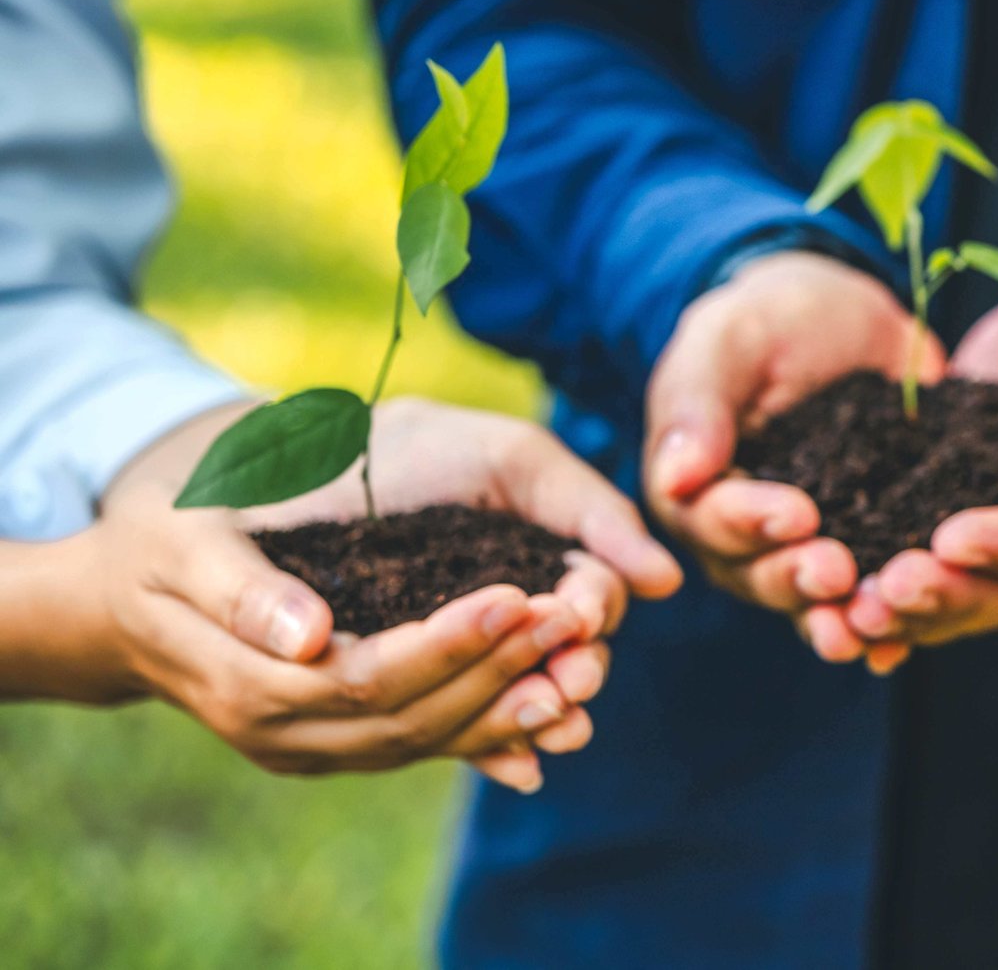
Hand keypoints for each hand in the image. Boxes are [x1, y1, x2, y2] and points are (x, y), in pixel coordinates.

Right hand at [86, 397, 681, 792]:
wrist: (119, 607)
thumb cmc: (158, 549)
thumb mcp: (185, 546)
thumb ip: (244, 591)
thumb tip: (310, 636)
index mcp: (248, 682)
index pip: (369, 677)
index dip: (450, 644)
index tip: (519, 595)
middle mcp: (282, 734)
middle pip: (410, 719)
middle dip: (499, 671)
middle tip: (576, 619)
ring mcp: (308, 748)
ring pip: (423, 744)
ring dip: (506, 711)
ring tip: (580, 667)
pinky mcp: (333, 743)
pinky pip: (418, 748)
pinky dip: (484, 735)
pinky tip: (548, 712)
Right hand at [644, 251, 942, 667]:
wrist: (843, 319)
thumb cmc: (768, 322)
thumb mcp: (728, 339)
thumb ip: (699, 404)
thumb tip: (674, 477)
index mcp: (694, 488)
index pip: (711, 518)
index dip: (751, 522)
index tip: (797, 515)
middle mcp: (743, 536)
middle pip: (760, 575)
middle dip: (799, 579)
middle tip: (839, 572)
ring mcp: (805, 549)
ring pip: (813, 601)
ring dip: (840, 617)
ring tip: (874, 622)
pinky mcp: (866, 547)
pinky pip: (872, 593)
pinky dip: (890, 620)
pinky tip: (911, 634)